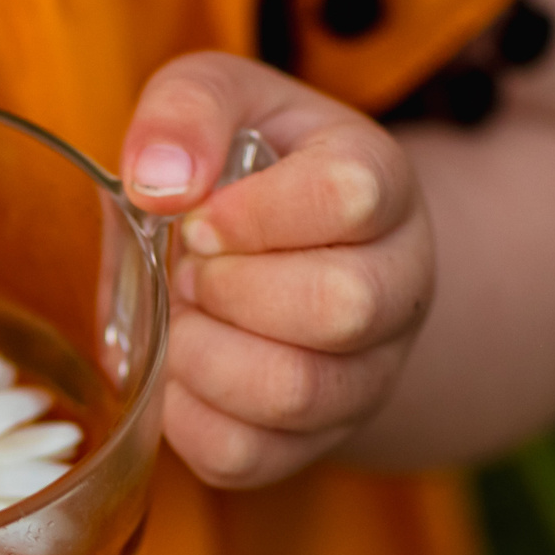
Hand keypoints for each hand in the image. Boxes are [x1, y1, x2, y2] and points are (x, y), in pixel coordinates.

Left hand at [119, 52, 434, 487]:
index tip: (200, 216)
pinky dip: (186, 414)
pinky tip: (183, 367)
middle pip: (340, 308)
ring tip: (186, 316)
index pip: (351, 196)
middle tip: (192, 269)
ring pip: (295, 392)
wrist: (283, 256)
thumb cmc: (246, 168)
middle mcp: (397, 285)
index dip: (254, 212)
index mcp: (382, 183)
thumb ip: (189, 108)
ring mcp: (364, 374)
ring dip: (205, 353)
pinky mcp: (310, 443)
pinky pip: (245, 454)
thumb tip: (157, 181)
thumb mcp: (221, 99)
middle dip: (231, 287)